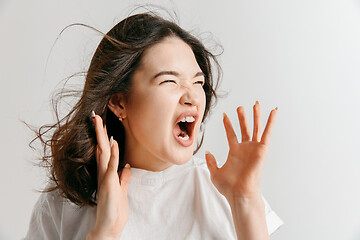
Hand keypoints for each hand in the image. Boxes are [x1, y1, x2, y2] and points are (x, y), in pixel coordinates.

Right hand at [87, 113, 130, 239]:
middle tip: (95, 116)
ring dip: (102, 136)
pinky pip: (111, 164)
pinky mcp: (109, 182)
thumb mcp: (122, 189)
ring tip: (99, 121)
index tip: (102, 125)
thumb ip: (123, 177)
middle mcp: (103, 173)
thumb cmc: (115, 208)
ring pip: (104, 152)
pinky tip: (113, 141)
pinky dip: (113, 152)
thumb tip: (126, 166)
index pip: (104, 152)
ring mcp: (105, 177)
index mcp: (106, 173)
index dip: (103, 138)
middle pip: (101, 148)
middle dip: (98, 132)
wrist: (109, 225)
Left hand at [205, 101, 277, 200]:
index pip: (231, 134)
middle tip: (240, 107)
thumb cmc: (229, 187)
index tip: (225, 115)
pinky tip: (274, 111)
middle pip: (244, 129)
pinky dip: (271, 122)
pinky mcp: (262, 149)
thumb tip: (208, 152)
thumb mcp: (215, 173)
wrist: (239, 193)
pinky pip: (267, 133)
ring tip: (255, 104)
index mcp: (235, 153)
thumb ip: (211, 162)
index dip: (228, 125)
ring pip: (256, 128)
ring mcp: (254, 148)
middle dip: (242, 118)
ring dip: (256, 116)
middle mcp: (245, 149)